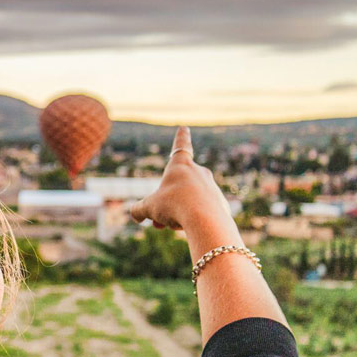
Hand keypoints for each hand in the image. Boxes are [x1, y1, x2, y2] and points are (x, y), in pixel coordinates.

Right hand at [129, 127, 236, 242]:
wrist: (206, 222)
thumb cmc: (175, 207)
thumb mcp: (149, 207)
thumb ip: (139, 209)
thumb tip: (135, 214)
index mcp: (181, 165)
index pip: (180, 146)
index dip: (180, 137)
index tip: (184, 127)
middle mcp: (199, 172)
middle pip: (178, 185)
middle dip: (165, 200)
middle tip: (156, 220)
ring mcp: (211, 188)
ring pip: (188, 199)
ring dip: (176, 212)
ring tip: (168, 226)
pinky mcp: (221, 204)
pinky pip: (201, 210)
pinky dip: (191, 218)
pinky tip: (188, 229)